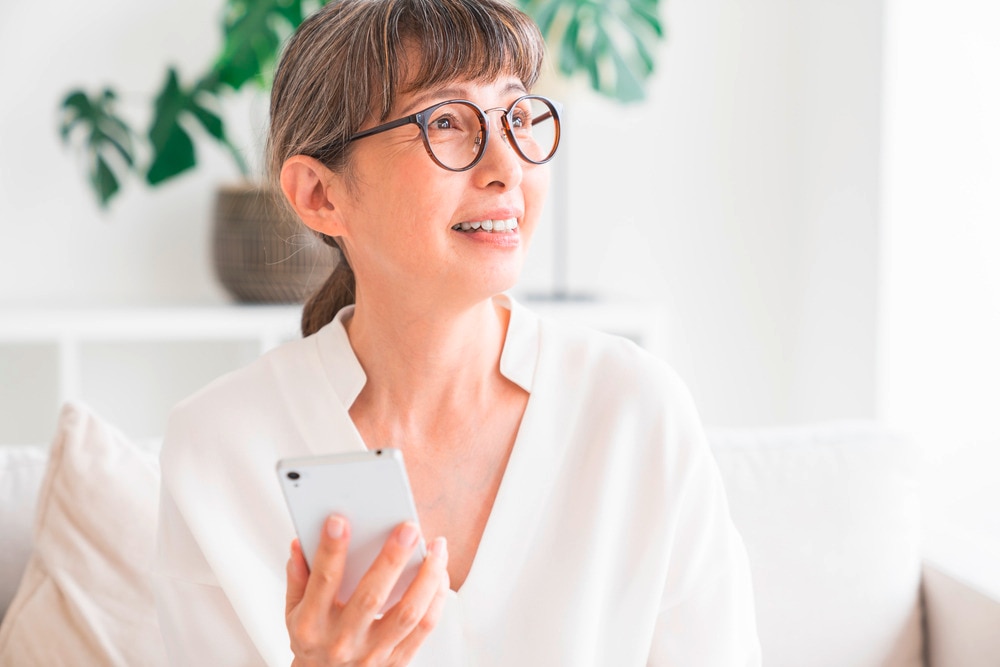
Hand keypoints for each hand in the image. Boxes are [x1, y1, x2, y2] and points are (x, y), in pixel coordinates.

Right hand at [285, 516, 449, 665]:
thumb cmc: (312, 643)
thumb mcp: (292, 613)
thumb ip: (297, 577)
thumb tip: (300, 544)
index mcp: (312, 625)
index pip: (324, 582)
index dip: (331, 550)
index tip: (339, 521)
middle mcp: (343, 640)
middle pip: (372, 596)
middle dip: (392, 559)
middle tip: (408, 528)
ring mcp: (372, 653)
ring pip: (408, 613)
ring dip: (427, 576)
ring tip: (436, 548)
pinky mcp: (397, 660)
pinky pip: (424, 627)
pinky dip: (436, 597)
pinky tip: (439, 574)